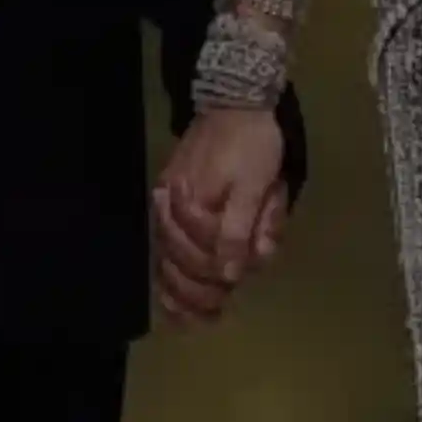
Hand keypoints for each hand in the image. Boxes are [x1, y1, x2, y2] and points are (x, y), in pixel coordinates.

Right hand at [153, 102, 288, 322]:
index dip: (219, 276)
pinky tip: (173, 302)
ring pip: (168, 260)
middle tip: (215, 314)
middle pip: (179, 263)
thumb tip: (229, 273)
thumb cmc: (252, 144)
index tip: (232, 290)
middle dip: (198, 291)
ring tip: (193, 319)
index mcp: (193, 203)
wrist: (234, 102)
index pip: (204, 254)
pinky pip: (166, 248)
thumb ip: (240, 230)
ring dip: (180, 292)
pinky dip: (170, 276)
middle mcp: (172, 208)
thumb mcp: (255, 186)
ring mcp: (168, 207)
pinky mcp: (171, 205)